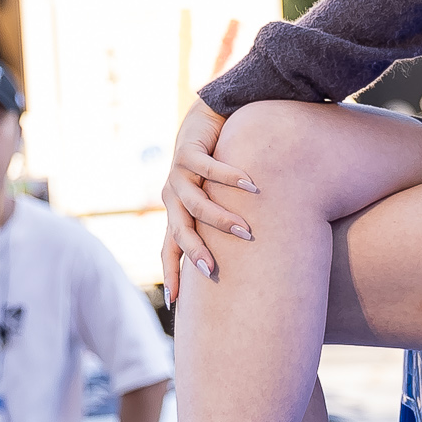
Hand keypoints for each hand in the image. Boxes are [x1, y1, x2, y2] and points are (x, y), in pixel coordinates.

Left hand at [160, 101, 257, 301]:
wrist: (205, 119)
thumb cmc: (216, 163)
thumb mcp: (216, 195)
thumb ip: (222, 220)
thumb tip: (247, 254)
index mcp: (176, 211)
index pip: (170, 248)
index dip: (172, 273)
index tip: (176, 301)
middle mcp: (172, 196)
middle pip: (179, 231)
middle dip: (195, 252)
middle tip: (212, 270)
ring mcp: (177, 174)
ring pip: (196, 204)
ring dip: (220, 219)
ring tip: (244, 230)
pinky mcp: (187, 152)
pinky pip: (209, 168)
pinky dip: (230, 177)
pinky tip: (251, 184)